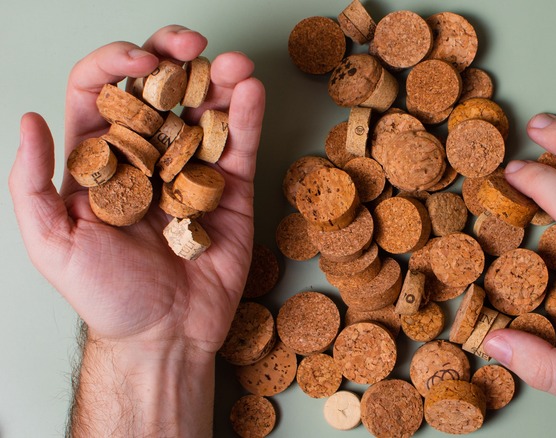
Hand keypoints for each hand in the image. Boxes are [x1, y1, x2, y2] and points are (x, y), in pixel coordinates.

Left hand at [9, 25, 264, 435]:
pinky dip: (247, 115)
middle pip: (159, 89)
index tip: (141, 63)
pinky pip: (239, 144)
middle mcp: (147, 155)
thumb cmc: (105, 296)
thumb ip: (32, 183)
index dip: (118, 65)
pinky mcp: (230, 189)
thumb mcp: (51, 244)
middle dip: (174, 57)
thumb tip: (28, 119)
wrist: (163, 334)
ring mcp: (191, 169)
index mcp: (101, 159)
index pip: (103, 92)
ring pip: (204, 109)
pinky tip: (250, 91)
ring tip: (234, 67)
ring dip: (220, 79)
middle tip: (191, 45)